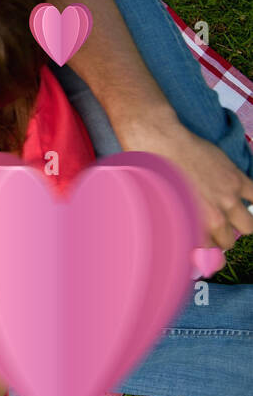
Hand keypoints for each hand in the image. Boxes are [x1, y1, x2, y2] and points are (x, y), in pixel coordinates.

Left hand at [119, 119, 252, 248]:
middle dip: (221, 239)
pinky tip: (246, 203)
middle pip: (227, 242)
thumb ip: (171, 225)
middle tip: (213, 230)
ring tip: (230, 218)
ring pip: (248, 227)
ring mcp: (227, 199)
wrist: (161, 142)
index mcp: (190, 226)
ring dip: (240, 225)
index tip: (203, 249)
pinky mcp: (236, 180)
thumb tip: (176, 239)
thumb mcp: (156, 206)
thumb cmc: (152, 172)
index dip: (205, 252)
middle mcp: (212, 217)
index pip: (206, 254)